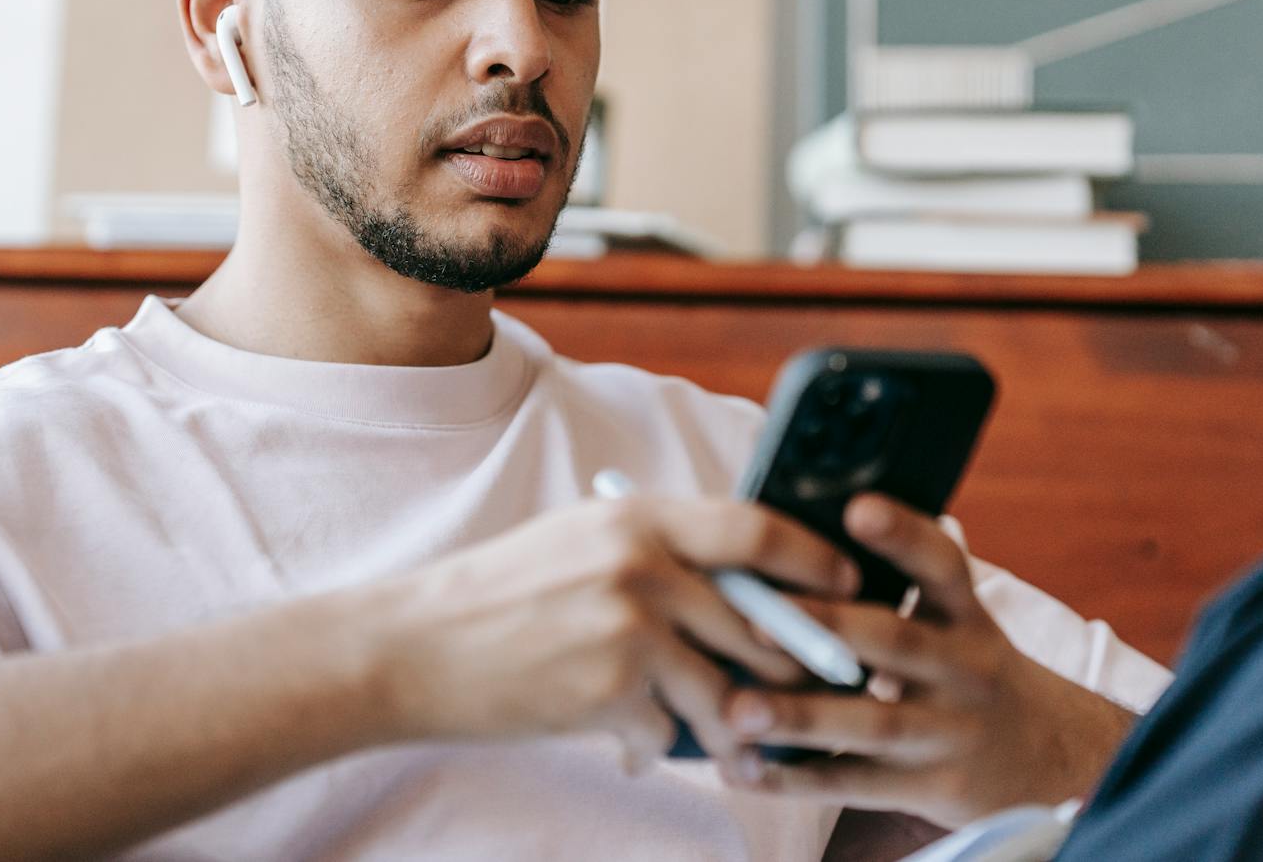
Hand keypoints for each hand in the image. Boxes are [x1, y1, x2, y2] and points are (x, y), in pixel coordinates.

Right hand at [362, 495, 859, 775]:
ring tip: (722, 735)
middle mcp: (642, 564)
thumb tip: (740, 582)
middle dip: (793, 665)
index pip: (757, 527)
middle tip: (812, 687)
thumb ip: (657, 552)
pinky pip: (671, 734)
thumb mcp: (579, 543)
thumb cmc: (497, 597)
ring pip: (729, 690)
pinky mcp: (612, 691)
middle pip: (763, 621)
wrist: (413, 649)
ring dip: (731, 722)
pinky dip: (654, 745)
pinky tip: (620, 738)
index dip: (815, 560)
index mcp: (638, 517)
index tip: (849, 586)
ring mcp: (630, 629)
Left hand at [722, 495, 1138, 826]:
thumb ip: (899, 587)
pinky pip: (859, 784)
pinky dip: (801, 780)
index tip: (858, 507)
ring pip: (872, 722)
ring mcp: (951, 730)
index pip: (942, 565)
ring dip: (800, 717)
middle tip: (755, 623)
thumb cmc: (968, 669)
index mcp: (965, 615)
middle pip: (895, 641)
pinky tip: (747, 771)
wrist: (1050, 757)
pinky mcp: (933, 786)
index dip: (903, 535)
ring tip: (737, 711)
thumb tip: (794, 539)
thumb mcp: (957, 621)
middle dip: (826, 628)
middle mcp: (964, 668)